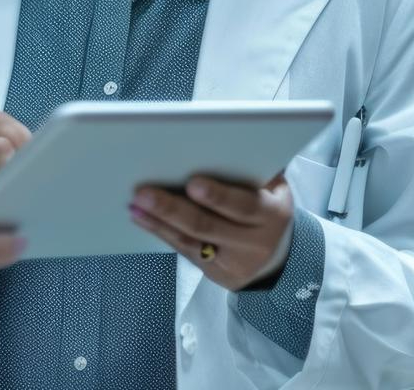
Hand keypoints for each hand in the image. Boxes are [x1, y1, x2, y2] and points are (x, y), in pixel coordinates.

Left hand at [129, 175, 295, 291]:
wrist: (279, 254)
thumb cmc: (267, 204)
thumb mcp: (273, 186)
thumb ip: (253, 168)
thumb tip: (218, 141)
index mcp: (272, 213)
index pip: (244, 205)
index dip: (218, 196)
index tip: (192, 183)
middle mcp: (255, 242)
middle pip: (208, 225)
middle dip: (172, 208)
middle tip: (144, 192)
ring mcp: (234, 261)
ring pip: (191, 240)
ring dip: (159, 220)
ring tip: (135, 203)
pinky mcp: (215, 272)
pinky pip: (184, 250)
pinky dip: (160, 231)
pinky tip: (141, 218)